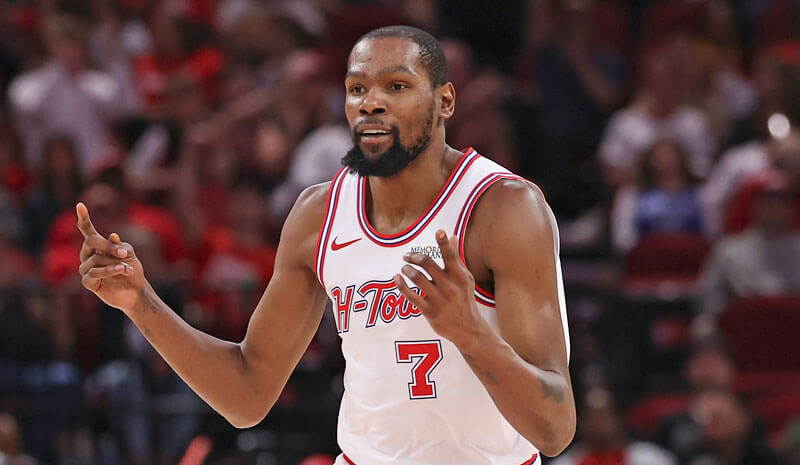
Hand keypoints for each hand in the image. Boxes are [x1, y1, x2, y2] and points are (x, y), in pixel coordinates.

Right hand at [76, 202, 145, 311]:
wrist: (136, 291)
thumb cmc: (132, 270)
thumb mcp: (129, 254)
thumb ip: (120, 245)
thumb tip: (112, 235)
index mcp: (97, 246)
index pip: (87, 230)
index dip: (83, 218)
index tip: (80, 205)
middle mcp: (88, 255)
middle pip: (90, 242)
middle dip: (107, 246)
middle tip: (124, 253)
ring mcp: (86, 269)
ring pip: (94, 260)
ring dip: (114, 263)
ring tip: (127, 268)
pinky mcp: (88, 283)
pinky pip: (93, 274)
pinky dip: (108, 271)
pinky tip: (120, 271)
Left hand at [394, 230, 486, 346]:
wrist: (468, 329)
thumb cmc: (465, 299)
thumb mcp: (465, 278)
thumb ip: (456, 258)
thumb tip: (452, 236)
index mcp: (459, 276)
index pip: (451, 256)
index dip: (444, 243)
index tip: (438, 232)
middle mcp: (450, 286)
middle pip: (427, 263)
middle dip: (414, 256)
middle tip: (407, 255)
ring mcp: (439, 299)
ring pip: (417, 278)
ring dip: (407, 269)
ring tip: (404, 267)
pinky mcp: (430, 311)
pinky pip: (411, 296)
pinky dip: (401, 285)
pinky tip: (396, 278)